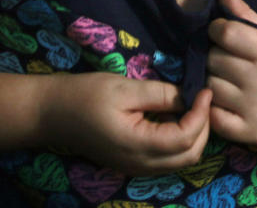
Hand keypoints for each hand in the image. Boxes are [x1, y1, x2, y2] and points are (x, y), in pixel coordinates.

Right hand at [41, 71, 211, 174]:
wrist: (51, 113)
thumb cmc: (85, 95)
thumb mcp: (124, 88)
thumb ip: (160, 94)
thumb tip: (190, 96)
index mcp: (138, 146)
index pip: (185, 138)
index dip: (202, 114)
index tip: (205, 89)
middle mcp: (141, 164)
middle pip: (189, 155)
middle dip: (203, 127)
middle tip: (201, 98)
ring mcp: (136, 168)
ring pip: (180, 160)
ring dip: (192, 135)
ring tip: (190, 105)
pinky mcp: (132, 163)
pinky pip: (166, 159)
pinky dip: (178, 140)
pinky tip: (171, 116)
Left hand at [206, 0, 256, 147]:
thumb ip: (246, 15)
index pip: (226, 33)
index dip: (217, 29)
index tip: (222, 32)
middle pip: (214, 59)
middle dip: (215, 53)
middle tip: (227, 56)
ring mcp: (254, 110)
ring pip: (209, 85)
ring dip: (212, 78)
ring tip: (227, 77)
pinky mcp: (248, 134)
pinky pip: (212, 115)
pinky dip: (212, 106)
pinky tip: (225, 99)